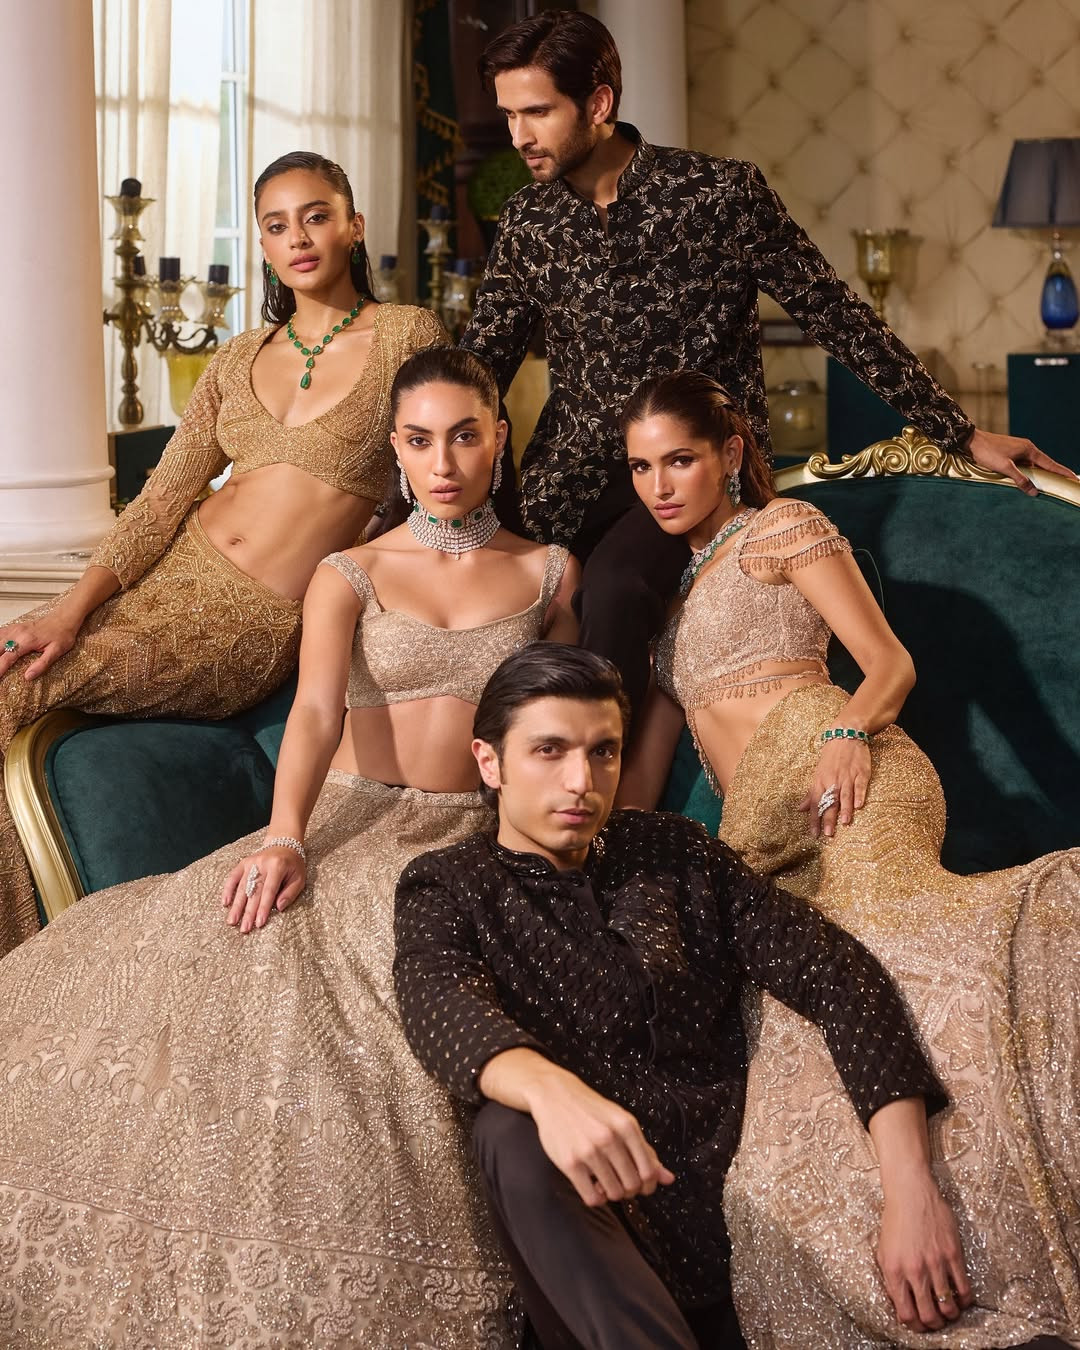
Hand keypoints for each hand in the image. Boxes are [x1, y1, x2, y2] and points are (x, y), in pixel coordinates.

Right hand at [0, 608, 81, 681]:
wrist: (65, 618)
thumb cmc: (62, 634)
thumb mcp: (57, 651)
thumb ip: (42, 664)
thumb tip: (28, 676)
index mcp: (27, 641)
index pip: (7, 658)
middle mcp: (17, 633)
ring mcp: (15, 628)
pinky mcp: (15, 627)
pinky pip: (0, 632)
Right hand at [222, 844, 305, 932]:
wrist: (284, 843)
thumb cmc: (293, 864)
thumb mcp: (299, 877)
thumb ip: (290, 893)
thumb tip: (279, 907)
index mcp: (278, 867)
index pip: (269, 890)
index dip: (264, 907)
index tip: (259, 923)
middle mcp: (262, 864)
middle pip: (254, 891)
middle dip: (249, 912)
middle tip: (244, 928)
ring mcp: (251, 862)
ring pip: (242, 887)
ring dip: (237, 905)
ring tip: (232, 921)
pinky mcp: (243, 863)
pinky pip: (233, 877)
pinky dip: (228, 889)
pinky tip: (225, 903)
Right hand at [528, 1066, 675, 1207]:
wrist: (555, 1095)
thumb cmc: (590, 1109)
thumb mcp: (621, 1122)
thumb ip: (645, 1151)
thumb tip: (668, 1179)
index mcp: (626, 1126)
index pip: (649, 1171)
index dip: (648, 1184)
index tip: (641, 1185)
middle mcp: (609, 1138)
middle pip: (632, 1185)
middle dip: (630, 1190)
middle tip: (622, 1183)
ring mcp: (589, 1151)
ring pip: (614, 1193)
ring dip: (612, 1194)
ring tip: (606, 1182)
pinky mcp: (570, 1163)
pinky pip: (592, 1198)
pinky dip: (597, 1199)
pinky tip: (594, 1187)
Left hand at [798, 738, 870, 837]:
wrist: (845, 735)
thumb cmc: (830, 757)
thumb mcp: (817, 773)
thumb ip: (811, 793)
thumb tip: (800, 808)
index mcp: (820, 781)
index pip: (815, 803)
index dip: (814, 819)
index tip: (814, 834)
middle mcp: (833, 780)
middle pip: (830, 802)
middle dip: (828, 818)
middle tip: (828, 834)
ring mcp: (847, 776)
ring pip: (845, 795)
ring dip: (845, 809)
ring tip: (844, 822)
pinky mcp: (861, 772)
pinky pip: (860, 785)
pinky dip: (859, 795)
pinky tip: (859, 805)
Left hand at [876, 1171, 972, 1331]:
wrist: (910, 1192)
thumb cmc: (895, 1221)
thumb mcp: (884, 1252)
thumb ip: (892, 1279)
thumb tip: (903, 1305)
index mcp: (894, 1271)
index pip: (906, 1314)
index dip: (915, 1326)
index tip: (920, 1324)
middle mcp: (914, 1271)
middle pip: (929, 1316)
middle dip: (934, 1325)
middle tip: (937, 1321)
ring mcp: (935, 1263)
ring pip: (948, 1307)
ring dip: (950, 1315)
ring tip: (950, 1312)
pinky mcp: (953, 1254)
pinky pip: (964, 1289)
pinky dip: (965, 1301)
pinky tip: (962, 1299)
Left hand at [966, 426, 1076, 495]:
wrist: (971, 441)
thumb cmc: (987, 452)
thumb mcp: (1004, 468)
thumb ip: (1020, 480)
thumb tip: (1033, 492)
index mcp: (1029, 450)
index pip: (1050, 464)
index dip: (1062, 472)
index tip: (1073, 477)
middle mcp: (1026, 448)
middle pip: (1043, 465)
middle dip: (1053, 474)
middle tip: (1064, 483)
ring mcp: (1018, 450)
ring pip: (1032, 465)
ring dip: (1039, 474)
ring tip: (1049, 484)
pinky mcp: (1010, 453)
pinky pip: (1024, 465)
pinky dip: (1028, 472)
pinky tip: (1028, 479)